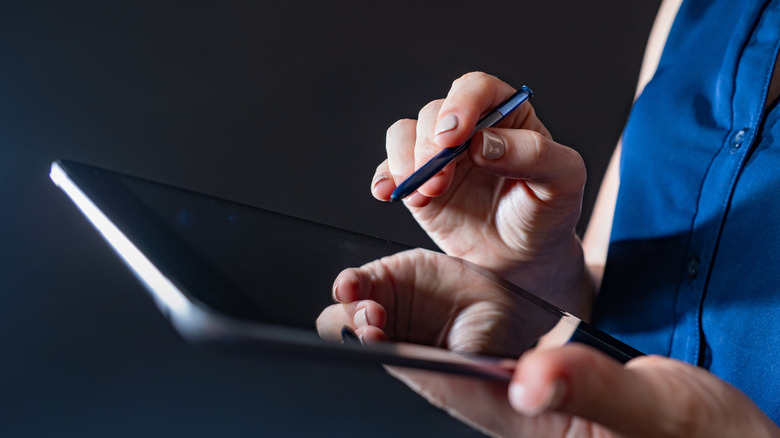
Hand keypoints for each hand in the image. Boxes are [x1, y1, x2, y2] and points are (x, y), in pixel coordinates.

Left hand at [316, 249, 778, 436]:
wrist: (702, 430)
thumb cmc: (683, 433)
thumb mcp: (646, 407)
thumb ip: (586, 388)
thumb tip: (530, 378)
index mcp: (517, 412)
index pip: (434, 383)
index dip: (389, 352)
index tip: (363, 318)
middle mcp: (500, 394)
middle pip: (416, 364)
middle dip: (373, 330)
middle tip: (353, 292)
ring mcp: (506, 372)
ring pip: (429, 343)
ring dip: (390, 311)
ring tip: (360, 282)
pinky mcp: (518, 353)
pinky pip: (462, 329)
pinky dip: (426, 301)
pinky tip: (405, 283)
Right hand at [371, 72, 587, 308]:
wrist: (523, 262)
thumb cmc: (547, 215)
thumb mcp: (562, 182)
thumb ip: (534, 154)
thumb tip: (484, 142)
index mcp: (507, 115)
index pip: (478, 89)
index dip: (461, 104)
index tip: (453, 136)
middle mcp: (469, 129)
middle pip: (435, 112)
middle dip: (431, 145)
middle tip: (440, 179)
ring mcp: (440, 156)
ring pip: (405, 133)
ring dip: (406, 160)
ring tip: (425, 193)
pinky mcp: (418, 182)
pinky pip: (390, 169)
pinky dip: (385, 178)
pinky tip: (389, 193)